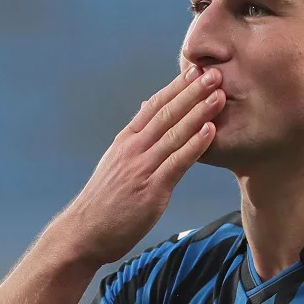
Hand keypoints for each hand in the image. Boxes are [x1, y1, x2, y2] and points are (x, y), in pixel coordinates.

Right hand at [52, 65, 223, 265]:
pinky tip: (211, 131)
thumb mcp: (115, 164)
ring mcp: (141, 167)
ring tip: (219, 95)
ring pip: (174, 133)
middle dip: (191, 92)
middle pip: (166, 113)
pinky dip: (195, 144)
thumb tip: (145, 113)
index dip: (175, 88)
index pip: (153, 107)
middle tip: (214, 73)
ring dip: (199, 112)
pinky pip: (177, 162)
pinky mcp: (151, 189)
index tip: (194, 71)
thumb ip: (134, 140)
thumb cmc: (103, 203)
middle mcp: (133, 149)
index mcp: (125, 142)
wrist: (85, 232)